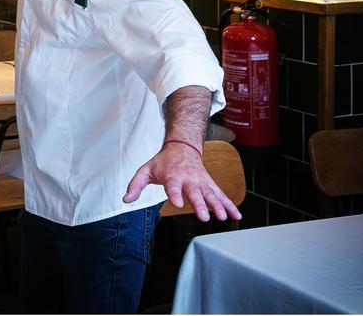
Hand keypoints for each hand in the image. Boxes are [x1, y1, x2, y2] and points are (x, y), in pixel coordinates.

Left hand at [123, 141, 241, 222]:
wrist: (182, 146)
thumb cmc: (163, 161)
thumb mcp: (146, 170)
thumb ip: (136, 185)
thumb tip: (126, 199)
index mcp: (172, 176)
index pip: (173, 186)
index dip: (175, 195)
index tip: (177, 204)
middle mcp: (188, 179)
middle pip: (195, 193)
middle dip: (200, 204)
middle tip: (204, 216)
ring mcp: (201, 181)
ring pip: (210, 194)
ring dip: (217, 206)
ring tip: (222, 217)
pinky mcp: (209, 183)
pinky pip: (221, 194)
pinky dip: (229, 204)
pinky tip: (236, 214)